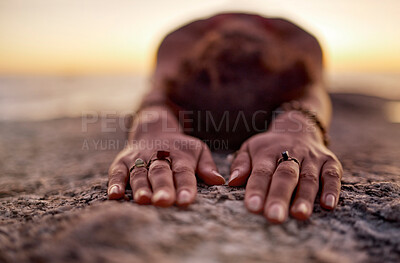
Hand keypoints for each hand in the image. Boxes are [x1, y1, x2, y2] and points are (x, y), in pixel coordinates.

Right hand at [107, 131, 224, 206]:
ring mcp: (139, 159)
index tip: (186, 201)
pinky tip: (114, 195)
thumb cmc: (180, 148)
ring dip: (140, 187)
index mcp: (180, 156)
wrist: (154, 129)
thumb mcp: (198, 150)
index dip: (185, 187)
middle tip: (164, 201)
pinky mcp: (122, 162)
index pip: (183, 173)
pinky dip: (115, 183)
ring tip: (143, 200)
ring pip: (140, 174)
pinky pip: (117, 172)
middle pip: (161, 173)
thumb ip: (207, 166)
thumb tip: (220, 181)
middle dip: (162, 187)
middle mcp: (158, 157)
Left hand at [228, 123, 341, 222]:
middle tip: (274, 216)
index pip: (261, 172)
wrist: (298, 128)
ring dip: (305, 197)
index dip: (257, 189)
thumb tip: (232, 181)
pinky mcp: (330, 162)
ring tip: (299, 214)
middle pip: (285, 176)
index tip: (252, 207)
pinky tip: (328, 205)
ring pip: (308, 177)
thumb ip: (241, 164)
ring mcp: (312, 158)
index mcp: (267, 152)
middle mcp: (291, 153)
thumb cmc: (268, 148)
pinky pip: (332, 175)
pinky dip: (332, 190)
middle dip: (279, 196)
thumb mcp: (249, 148)